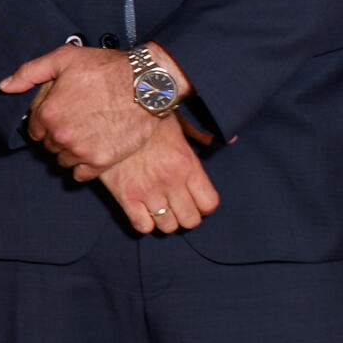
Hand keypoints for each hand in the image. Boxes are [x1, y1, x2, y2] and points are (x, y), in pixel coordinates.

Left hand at [0, 43, 159, 176]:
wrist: (147, 84)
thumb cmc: (106, 68)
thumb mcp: (64, 59)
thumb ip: (29, 73)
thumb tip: (5, 86)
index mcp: (47, 113)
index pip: (33, 128)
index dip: (47, 118)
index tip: (62, 110)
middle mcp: (60, 136)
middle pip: (48, 144)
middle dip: (58, 133)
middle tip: (78, 118)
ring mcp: (80, 151)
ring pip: (63, 160)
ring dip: (70, 150)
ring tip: (88, 132)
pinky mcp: (101, 162)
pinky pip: (80, 176)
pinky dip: (84, 166)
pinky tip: (94, 149)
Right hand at [98, 121, 221, 235]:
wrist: (110, 117)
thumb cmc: (146, 118)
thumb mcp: (180, 121)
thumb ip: (203, 135)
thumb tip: (231, 139)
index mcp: (187, 164)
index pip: (209, 204)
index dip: (204, 205)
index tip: (196, 200)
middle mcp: (170, 181)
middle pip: (190, 221)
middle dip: (186, 215)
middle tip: (177, 206)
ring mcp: (147, 191)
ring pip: (167, 226)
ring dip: (165, 220)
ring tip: (159, 208)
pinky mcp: (125, 196)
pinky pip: (142, 226)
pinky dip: (144, 222)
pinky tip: (142, 210)